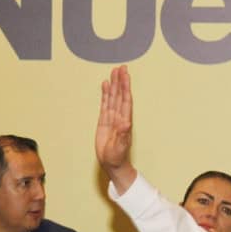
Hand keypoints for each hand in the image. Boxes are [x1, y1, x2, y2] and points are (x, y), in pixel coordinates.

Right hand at [96, 65, 136, 192]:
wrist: (112, 163)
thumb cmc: (117, 157)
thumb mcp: (119, 147)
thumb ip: (122, 135)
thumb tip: (127, 122)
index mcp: (124, 121)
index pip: (125, 100)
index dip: (125, 88)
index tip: (125, 75)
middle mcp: (119, 117)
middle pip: (120, 95)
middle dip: (121, 82)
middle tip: (121, 68)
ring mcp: (111, 118)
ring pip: (112, 98)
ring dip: (114, 85)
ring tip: (114, 71)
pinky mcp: (104, 121)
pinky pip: (105, 104)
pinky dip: (105, 94)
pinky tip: (105, 84)